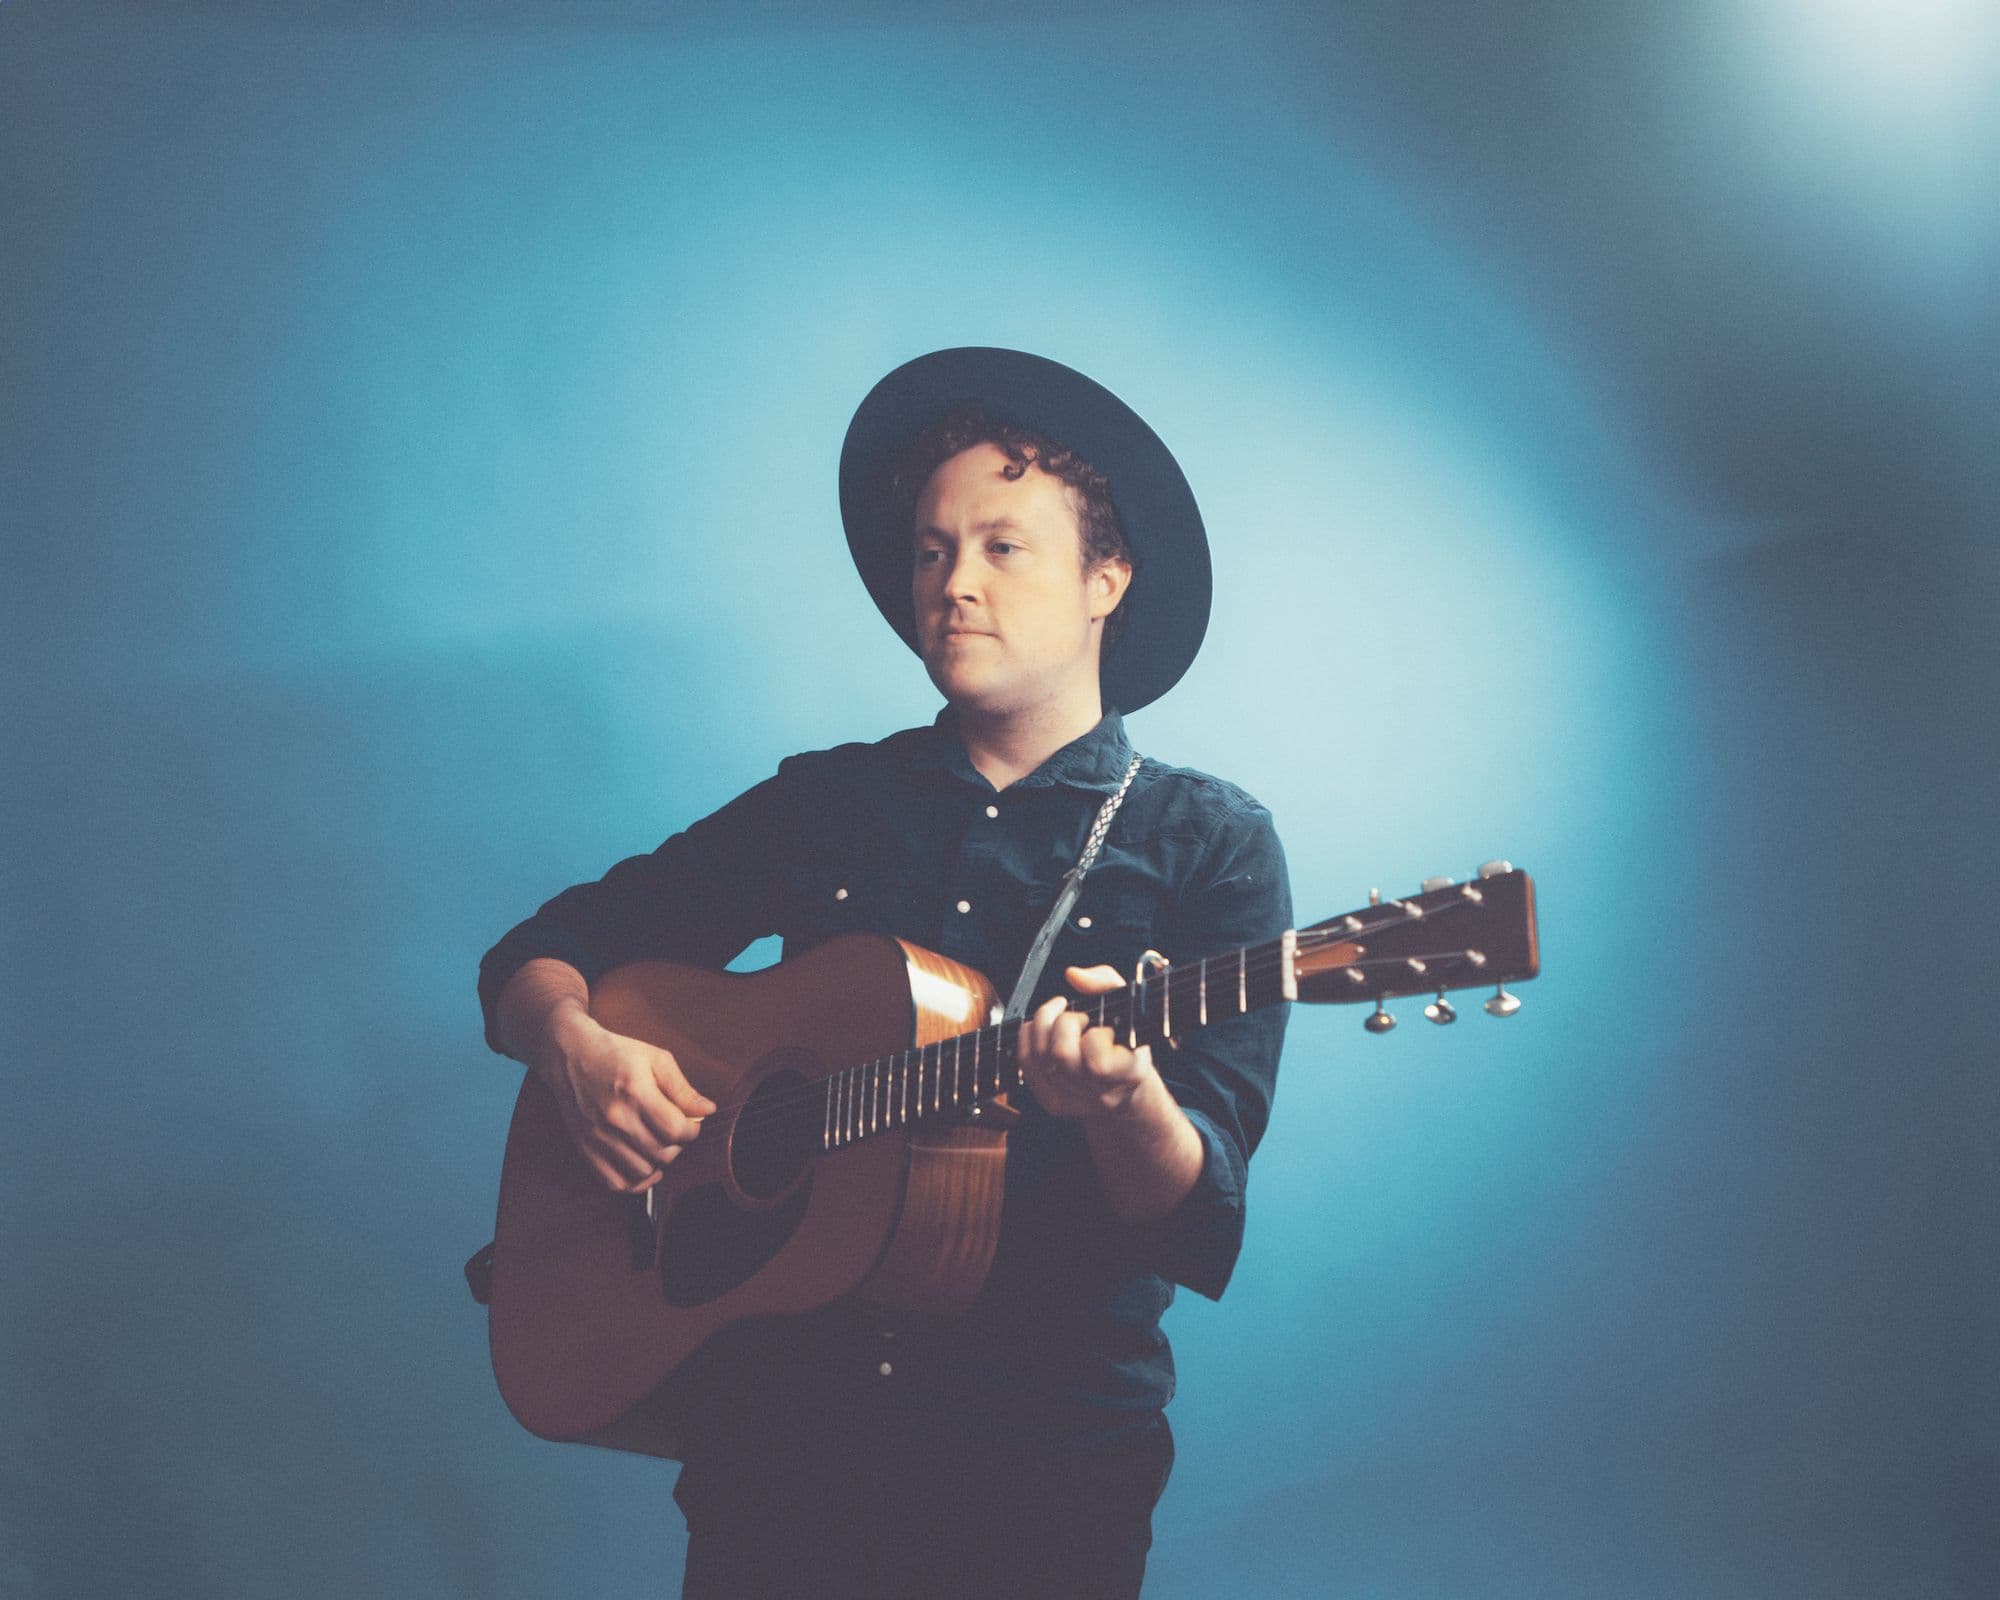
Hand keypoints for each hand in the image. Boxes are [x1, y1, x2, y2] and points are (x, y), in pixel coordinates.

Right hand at [532, 1004, 715, 1192]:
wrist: (570, 1055)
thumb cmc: (615, 1053)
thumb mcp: (656, 1059)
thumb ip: (683, 1088)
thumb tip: (708, 1110)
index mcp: (635, 1092)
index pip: (676, 1129)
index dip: (692, 1130)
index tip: (691, 1123)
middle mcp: (615, 1118)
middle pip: (662, 1152)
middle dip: (678, 1145)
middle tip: (675, 1131)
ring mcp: (598, 1137)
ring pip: (643, 1171)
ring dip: (658, 1162)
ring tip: (658, 1144)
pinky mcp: (586, 1149)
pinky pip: (616, 1183)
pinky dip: (635, 1182)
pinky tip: (644, 1166)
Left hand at [1019, 964, 1158, 1120]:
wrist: (1124, 1085)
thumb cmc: (1126, 1039)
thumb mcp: (1128, 1004)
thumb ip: (1105, 982)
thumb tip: (1073, 976)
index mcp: (1130, 1074)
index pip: (1098, 1062)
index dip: (1096, 1035)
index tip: (1104, 1028)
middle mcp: (1102, 1095)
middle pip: (1062, 1056)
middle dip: (1066, 1024)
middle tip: (1080, 1019)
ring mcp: (1075, 1102)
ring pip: (1040, 1057)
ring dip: (1046, 1026)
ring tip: (1063, 1019)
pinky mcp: (1052, 1101)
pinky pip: (1025, 1062)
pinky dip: (1030, 1036)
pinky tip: (1045, 1028)